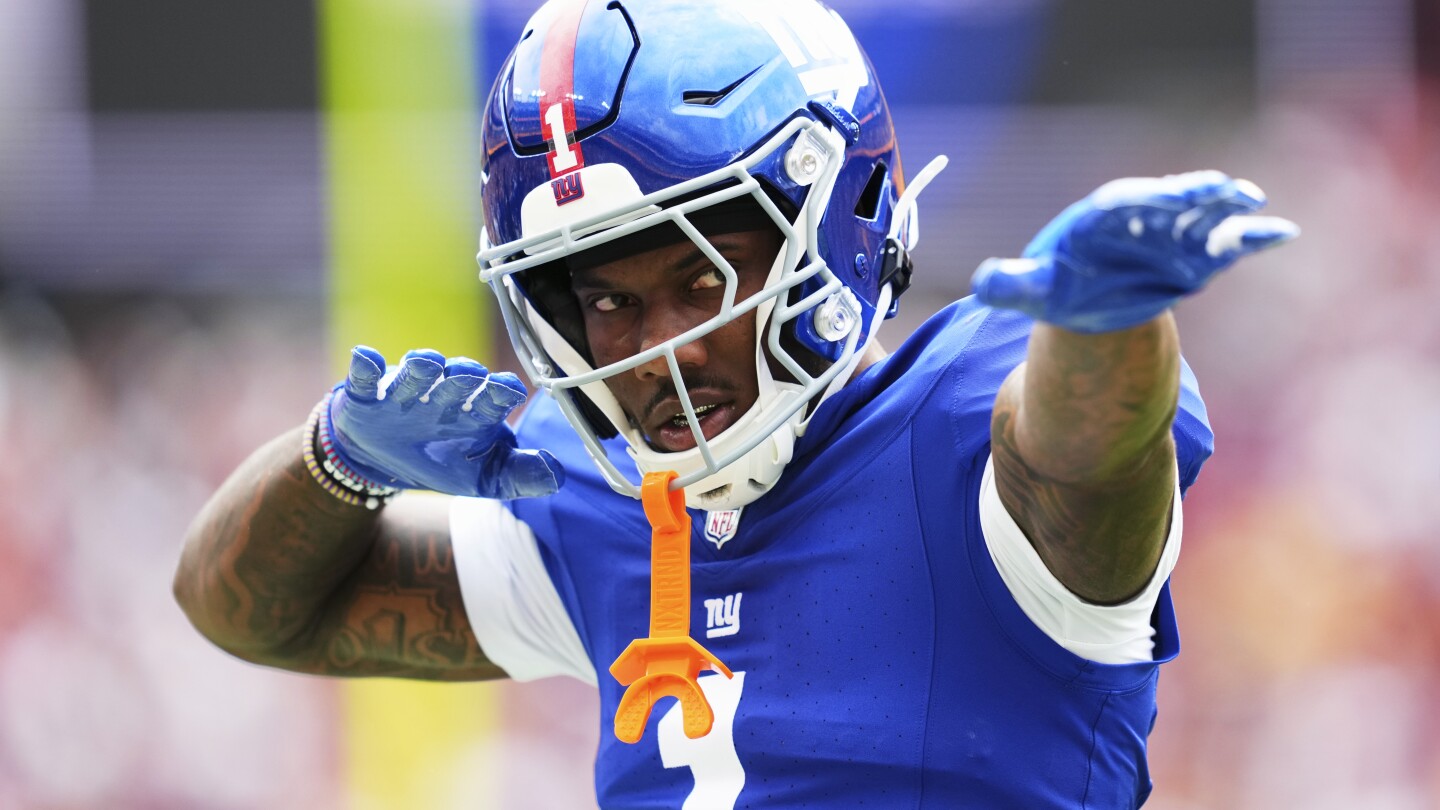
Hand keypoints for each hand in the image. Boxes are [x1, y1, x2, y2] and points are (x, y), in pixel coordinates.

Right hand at [325, 346, 563, 499]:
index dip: (502, 391)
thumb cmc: (447, 460)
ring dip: (422, 367)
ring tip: (427, 363)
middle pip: (457, 380)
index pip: (494, 397)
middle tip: (472, 373)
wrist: (389, 463)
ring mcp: (406, 394)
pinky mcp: (369, 397)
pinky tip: (367, 358)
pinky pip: (365, 379)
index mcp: (477, 412)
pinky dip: (365, 368)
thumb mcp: (487, 478)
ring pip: (416, 373)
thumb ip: (522, 476)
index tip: (509, 389)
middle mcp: (444, 396)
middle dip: (464, 376)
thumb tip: (557, 474)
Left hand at [970, 170, 1298, 332]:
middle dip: (1196, 194)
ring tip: (1254, 205)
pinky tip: (1283, 232)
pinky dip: (1254, 237)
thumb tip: (982, 283)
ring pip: (1205, 217)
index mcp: (1100, 218)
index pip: (1126, 202)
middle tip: (1225, 188)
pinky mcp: (1196, 258)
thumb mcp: (1029, 290)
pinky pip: (1229, 244)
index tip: (1169, 194)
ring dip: (1230, 209)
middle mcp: (1142, 218)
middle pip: (1171, 200)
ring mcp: (1172, 236)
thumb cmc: (1055, 286)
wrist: (1085, 300)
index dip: (1148, 197)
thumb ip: (1009, 284)